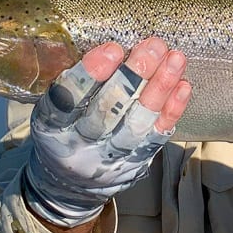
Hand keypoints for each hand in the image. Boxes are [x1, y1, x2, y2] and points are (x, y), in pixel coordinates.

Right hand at [23, 38, 190, 226]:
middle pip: (109, 109)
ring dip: (159, 88)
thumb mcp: (50, 112)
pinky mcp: (136, 162)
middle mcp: (81, 147)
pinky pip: (157, 136)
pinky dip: (172, 110)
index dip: (91, 73)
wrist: (68, 186)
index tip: (113, 48)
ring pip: (138, 122)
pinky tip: (183, 86)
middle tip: (153, 46)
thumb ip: (72, 85)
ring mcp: (111, 158)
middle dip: (134, 75)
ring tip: (174, 59)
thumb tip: (111, 46)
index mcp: (51, 129)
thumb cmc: (62, 133)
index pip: (68, 100)